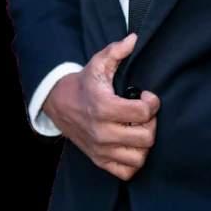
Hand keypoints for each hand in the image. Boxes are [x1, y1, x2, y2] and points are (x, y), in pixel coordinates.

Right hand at [42, 32, 160, 179]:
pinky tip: (132, 144)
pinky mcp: (99, 160)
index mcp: (103, 107)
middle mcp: (102, 132)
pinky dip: (134, 160)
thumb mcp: (98, 63)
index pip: (142, 113)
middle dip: (151, 123)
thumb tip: (134, 39)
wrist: (59, 103)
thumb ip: (117, 51)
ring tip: (139, 129)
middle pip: (145, 137)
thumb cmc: (85, 83)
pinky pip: (126, 172)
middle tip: (145, 114)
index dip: (152, 102)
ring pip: (139, 157)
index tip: (147, 96)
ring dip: (144, 143)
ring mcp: (101, 149)